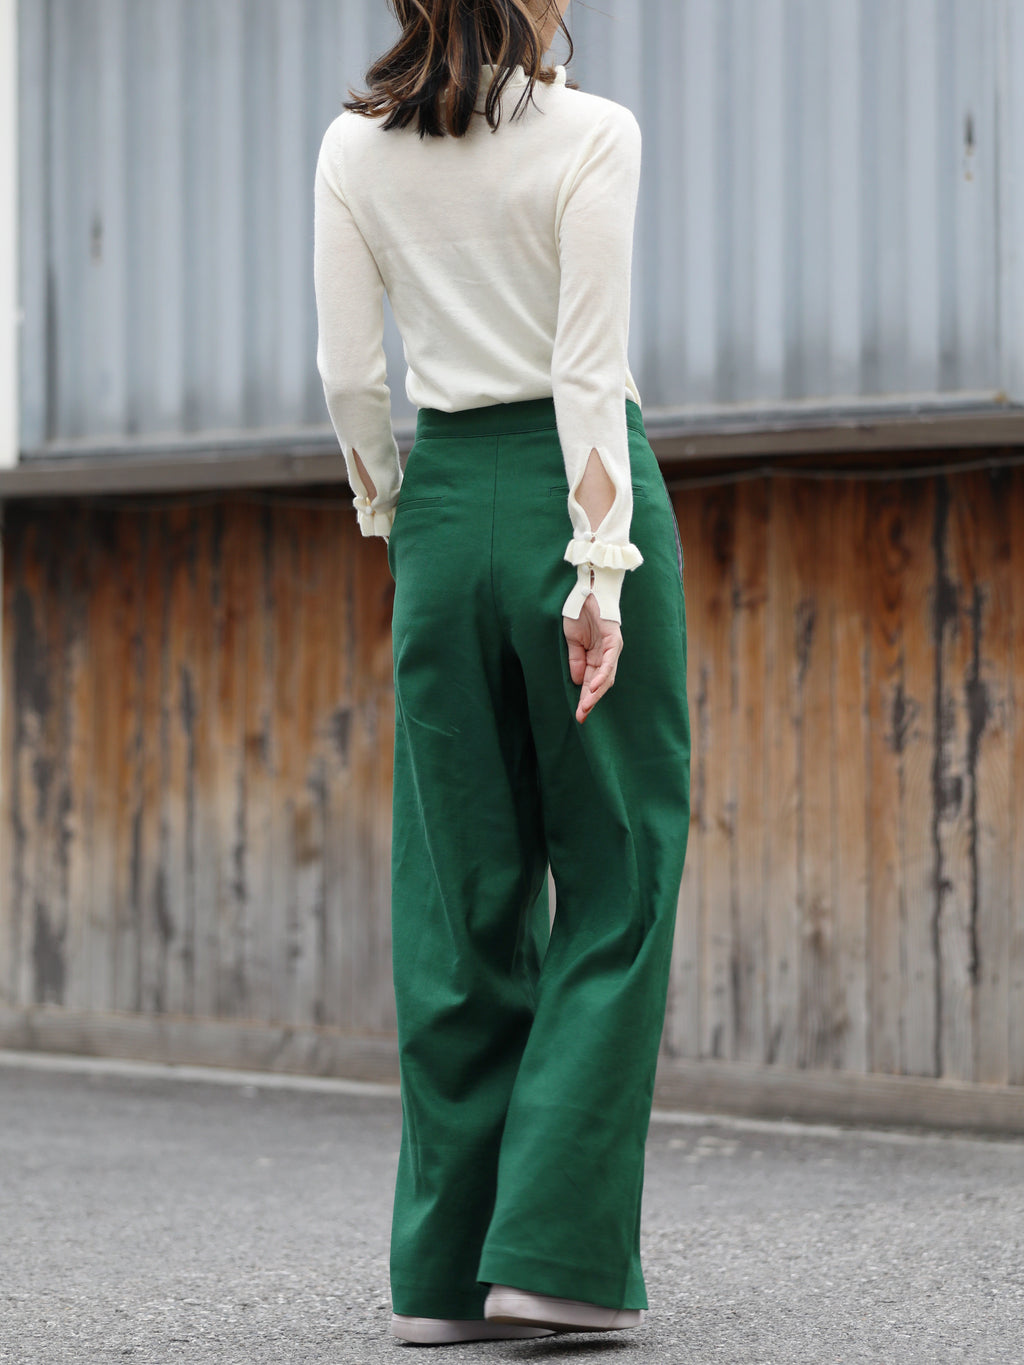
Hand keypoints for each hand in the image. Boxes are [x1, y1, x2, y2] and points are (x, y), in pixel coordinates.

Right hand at [563, 593, 622, 723]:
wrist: (586, 591)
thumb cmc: (579, 613)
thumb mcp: (572, 641)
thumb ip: (576, 660)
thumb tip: (578, 682)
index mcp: (596, 657)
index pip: (591, 682)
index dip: (585, 698)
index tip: (578, 715)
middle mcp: (607, 656)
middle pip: (601, 684)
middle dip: (590, 701)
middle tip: (581, 717)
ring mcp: (612, 649)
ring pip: (606, 676)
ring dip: (595, 693)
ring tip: (585, 706)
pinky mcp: (614, 640)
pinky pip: (609, 661)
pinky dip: (601, 675)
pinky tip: (593, 686)